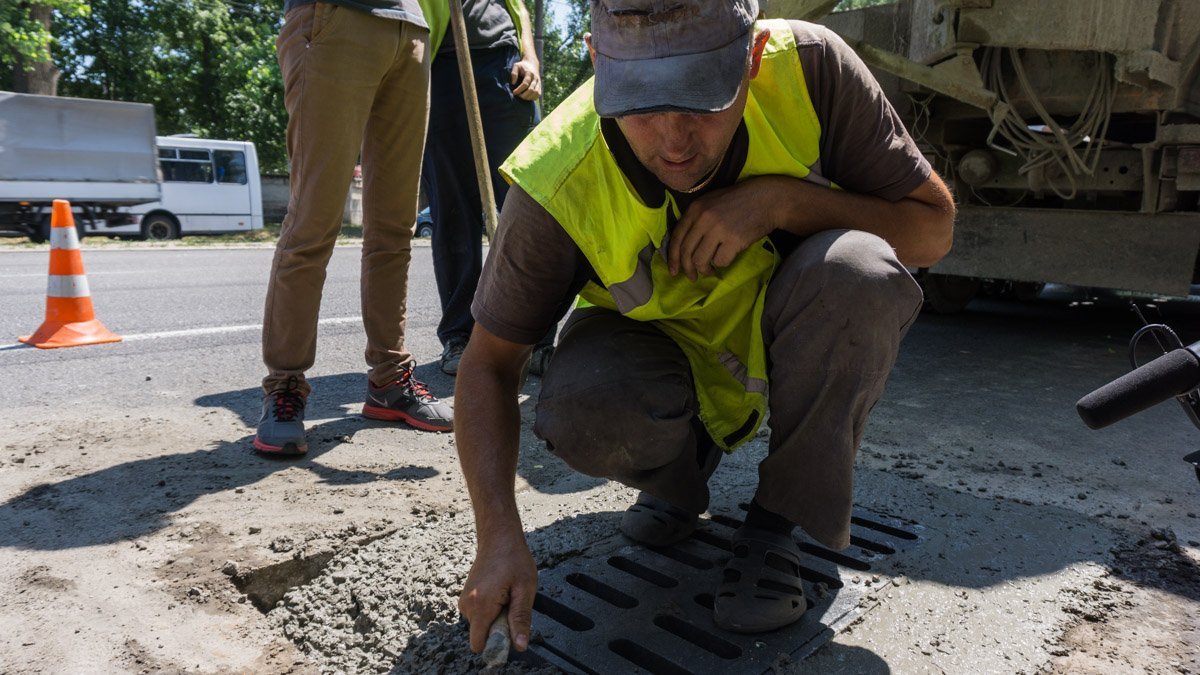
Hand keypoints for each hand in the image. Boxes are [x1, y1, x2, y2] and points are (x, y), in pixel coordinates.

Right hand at [458, 535, 537, 652]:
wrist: (498, 537)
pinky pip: (479, 615)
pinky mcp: (465, 597)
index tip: (510, 629)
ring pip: (481, 625)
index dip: (497, 643)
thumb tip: (519, 646)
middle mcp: (466, 605)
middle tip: (511, 603)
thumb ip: (521, 619)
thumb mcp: (525, 590)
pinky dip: (490, 609)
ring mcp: (464, 601)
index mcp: (480, 605)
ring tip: (506, 594)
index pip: (479, 644)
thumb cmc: (514, 559)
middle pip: (482, 635)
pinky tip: (499, 592)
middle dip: (499, 626)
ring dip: (496, 616)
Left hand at [510, 58, 541, 100]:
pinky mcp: (540, 85)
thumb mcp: (516, 66)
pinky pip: (538, 94)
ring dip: (528, 97)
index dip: (519, 89)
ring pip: (536, 93)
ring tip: (522, 97)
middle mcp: (535, 78)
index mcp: (529, 73)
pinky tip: (527, 97)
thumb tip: (513, 83)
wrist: (532, 64)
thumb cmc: (522, 66)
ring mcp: (538, 82)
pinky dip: (533, 97)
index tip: (514, 92)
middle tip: (518, 96)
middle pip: (531, 90)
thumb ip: (514, 73)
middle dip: (524, 95)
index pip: (525, 83)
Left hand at [667, 176, 785, 280]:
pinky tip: (726, 258)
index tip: (673, 271)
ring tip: (710, 269)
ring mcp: (719, 229)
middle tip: (692, 277)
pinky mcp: (734, 239)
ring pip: (700, 260)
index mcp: (695, 209)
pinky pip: (720, 261)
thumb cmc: (738, 202)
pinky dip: (721, 264)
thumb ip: (695, 220)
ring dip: (704, 269)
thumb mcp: (711, 203)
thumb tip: (682, 249)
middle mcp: (704, 218)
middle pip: (686, 252)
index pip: (677, 237)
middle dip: (687, 269)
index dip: (672, 258)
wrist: (766, 199)